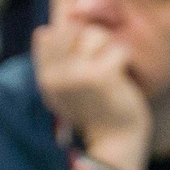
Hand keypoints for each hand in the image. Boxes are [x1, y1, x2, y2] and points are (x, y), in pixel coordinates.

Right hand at [32, 21, 151, 169]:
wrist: (115, 141)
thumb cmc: (95, 109)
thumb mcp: (65, 86)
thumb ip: (55, 59)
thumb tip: (44, 30)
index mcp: (44, 78)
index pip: (47, 34)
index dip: (68, 39)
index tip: (83, 61)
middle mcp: (54, 76)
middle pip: (71, 28)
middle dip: (89, 39)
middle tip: (99, 65)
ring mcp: (75, 75)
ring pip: (94, 34)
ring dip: (108, 49)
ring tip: (110, 72)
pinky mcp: (100, 76)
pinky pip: (118, 49)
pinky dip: (125, 60)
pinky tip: (122, 79)